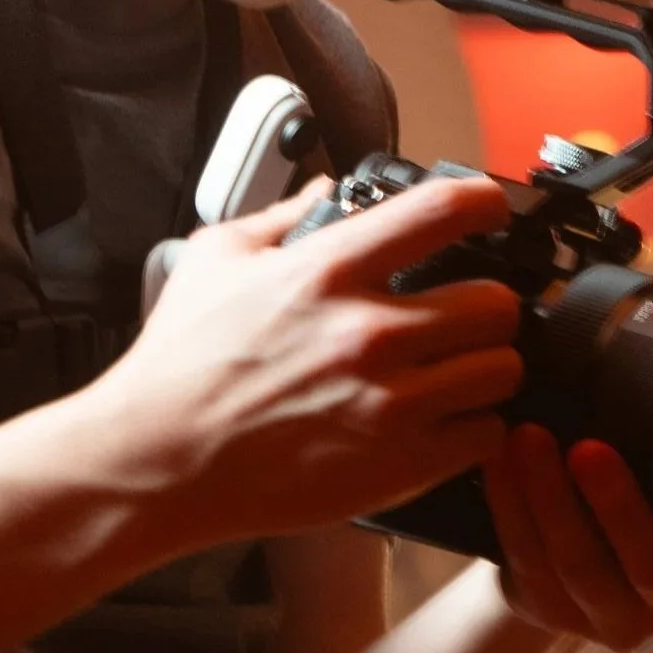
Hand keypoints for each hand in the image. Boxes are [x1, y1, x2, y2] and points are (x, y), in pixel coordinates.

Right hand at [81, 177, 524, 545]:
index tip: (489, 213)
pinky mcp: (395, 467)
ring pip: (501, 371)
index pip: (443, 211)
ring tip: (460, 372)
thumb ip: (281, 213)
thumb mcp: (215, 260)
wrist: (151, 463)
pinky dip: (475, 429)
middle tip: (470, 316)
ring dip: (488, 368)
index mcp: (330, 271)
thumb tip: (326, 185)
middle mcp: (369, 332)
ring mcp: (387, 403)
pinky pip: (484, 437)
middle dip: (490, 306)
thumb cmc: (176, 365)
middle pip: (497, 304)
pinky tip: (446, 423)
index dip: (484, 203)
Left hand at [482, 424, 652, 652]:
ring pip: (579, 568)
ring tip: (530, 438)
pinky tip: (500, 460)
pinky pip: (528, 564)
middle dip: (618, 508)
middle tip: (590, 449)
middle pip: (651, 572)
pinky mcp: (554, 614)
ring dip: (551, 498)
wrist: (602, 542)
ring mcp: (613, 621)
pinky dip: (512, 506)